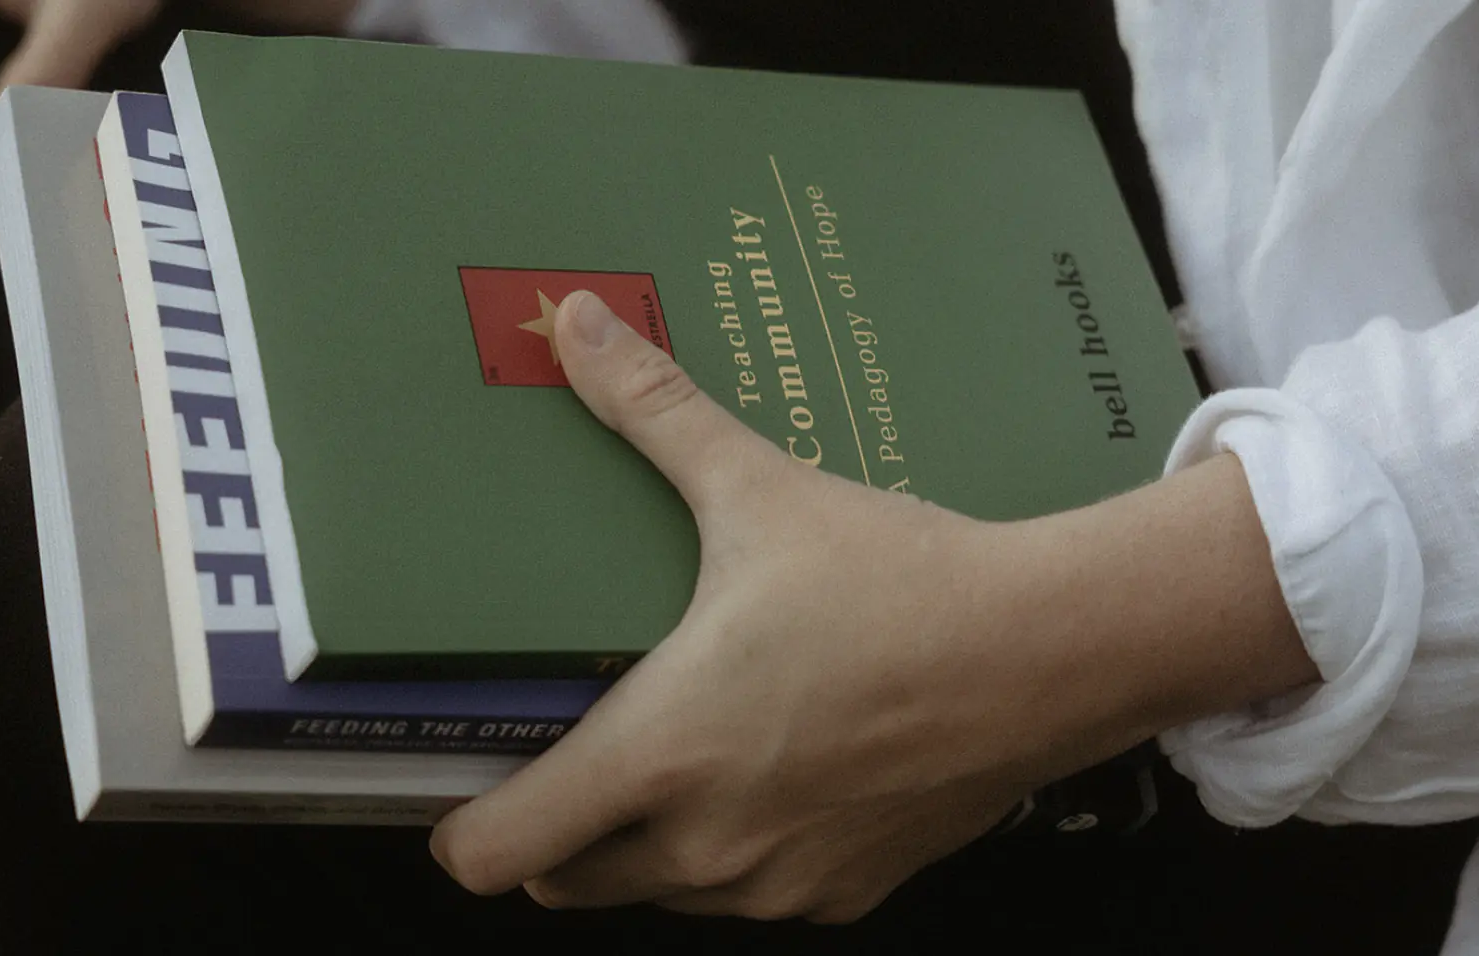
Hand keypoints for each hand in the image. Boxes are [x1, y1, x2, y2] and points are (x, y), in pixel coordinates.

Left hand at [429, 291, 1316, 922]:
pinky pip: (748, 894)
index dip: (465, 824)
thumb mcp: (758, 489)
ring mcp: (777, 884)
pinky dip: (735, 849)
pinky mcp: (844, 895)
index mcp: (659, 752)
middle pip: (565, 881)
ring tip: (676, 744)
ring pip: (656, 891)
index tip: (475, 771)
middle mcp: (705, 844)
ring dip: (642, 839)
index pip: (499, 854)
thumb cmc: (897, 579)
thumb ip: (652, 411)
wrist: (1050, 651)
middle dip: (553, 827)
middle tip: (574, 742)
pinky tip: (774, 765)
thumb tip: (575, 320)